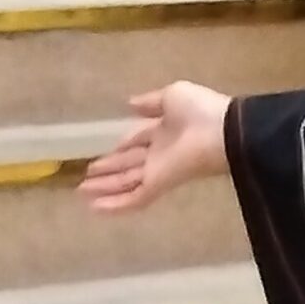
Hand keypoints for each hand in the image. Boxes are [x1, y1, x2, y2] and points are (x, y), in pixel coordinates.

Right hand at [79, 81, 231, 213]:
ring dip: (105, 188)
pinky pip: (134, 198)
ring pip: (127, 183)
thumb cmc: (201, 110)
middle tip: (86, 177)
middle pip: (129, 164)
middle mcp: (160, 153)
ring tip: (82, 191)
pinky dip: (114, 204)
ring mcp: (159, 171)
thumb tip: (129, 103)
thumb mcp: (172, 96)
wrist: (223, 132)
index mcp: (165, 130)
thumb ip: (150, 102)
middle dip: (108, 170)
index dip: (122, 145)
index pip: (138, 140)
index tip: (106, 150)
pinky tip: (93, 207)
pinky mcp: (159, 185)